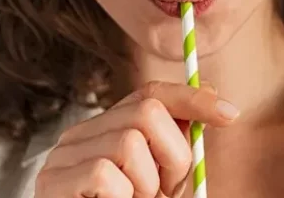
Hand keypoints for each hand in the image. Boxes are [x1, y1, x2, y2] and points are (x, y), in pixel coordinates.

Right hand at [35, 81, 239, 197]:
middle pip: (146, 113)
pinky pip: (106, 175)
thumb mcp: (158, 181)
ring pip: (129, 144)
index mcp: (104, 130)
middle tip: (164, 191)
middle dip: (173, 156)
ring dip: (146, 185)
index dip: (192, 99)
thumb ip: (175, 148)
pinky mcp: (53, 181)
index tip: (230, 115)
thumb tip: (218, 102)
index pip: (150, 95)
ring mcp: (62, 157)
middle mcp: (79, 135)